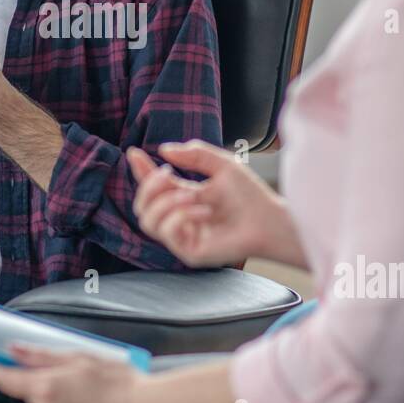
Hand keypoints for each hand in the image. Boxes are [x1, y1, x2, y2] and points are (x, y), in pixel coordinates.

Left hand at [0, 344, 147, 402]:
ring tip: (76, 374)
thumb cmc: (116, 379)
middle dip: (31, 373)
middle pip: (24, 387)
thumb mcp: (77, 356)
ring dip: (47, 385)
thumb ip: (41, 355)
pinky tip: (80, 389)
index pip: (6, 379)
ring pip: (39, 398)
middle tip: (52, 359)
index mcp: (46, 387)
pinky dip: (58, 397)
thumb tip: (14, 348)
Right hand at [127, 141, 298, 267]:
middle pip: (142, 206)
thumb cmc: (250, 196)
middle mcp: (179, 219)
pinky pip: (168, 233)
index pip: (154, 186)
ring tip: (192, 194)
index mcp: (184, 197)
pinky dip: (182, 216)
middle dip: (149, 187)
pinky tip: (203, 212)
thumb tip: (163, 149)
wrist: (269, 220)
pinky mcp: (189, 253)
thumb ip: (195, 154)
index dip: (141, 170)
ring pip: (148, 221)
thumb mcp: (222, 165)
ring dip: (166, 203)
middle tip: (168, 173)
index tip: (134, 152)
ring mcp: (183, 237)